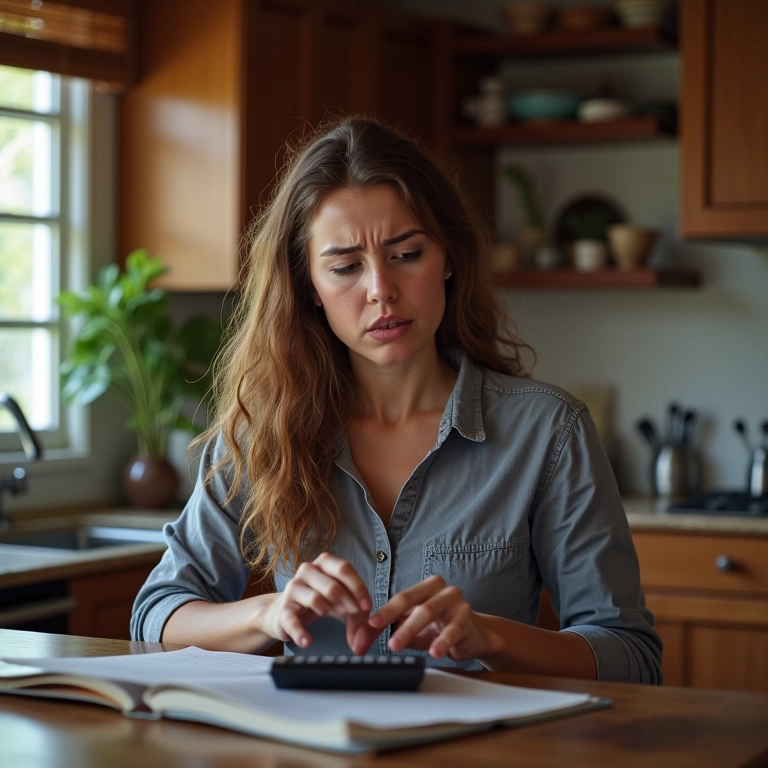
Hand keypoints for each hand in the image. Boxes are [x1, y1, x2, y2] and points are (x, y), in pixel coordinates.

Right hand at [259, 553, 371, 651]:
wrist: (286, 613)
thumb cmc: (321, 603)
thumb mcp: (343, 603)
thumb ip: (359, 613)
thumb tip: (367, 633)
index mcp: (324, 563)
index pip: (344, 568)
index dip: (358, 588)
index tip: (367, 606)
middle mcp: (307, 570)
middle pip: (333, 585)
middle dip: (347, 603)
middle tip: (351, 613)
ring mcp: (293, 588)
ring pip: (316, 598)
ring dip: (328, 611)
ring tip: (328, 616)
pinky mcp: (283, 609)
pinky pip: (292, 620)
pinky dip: (300, 632)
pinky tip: (307, 641)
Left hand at [366, 576, 495, 661]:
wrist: (474, 635)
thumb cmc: (438, 627)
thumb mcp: (409, 627)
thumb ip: (383, 631)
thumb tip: (357, 643)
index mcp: (426, 586)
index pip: (403, 598)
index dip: (386, 611)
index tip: (371, 624)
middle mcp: (442, 590)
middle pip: (417, 604)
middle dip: (399, 624)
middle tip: (387, 642)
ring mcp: (457, 603)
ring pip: (431, 613)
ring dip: (413, 631)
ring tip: (400, 646)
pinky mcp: (468, 620)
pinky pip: (453, 630)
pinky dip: (442, 641)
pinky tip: (435, 652)